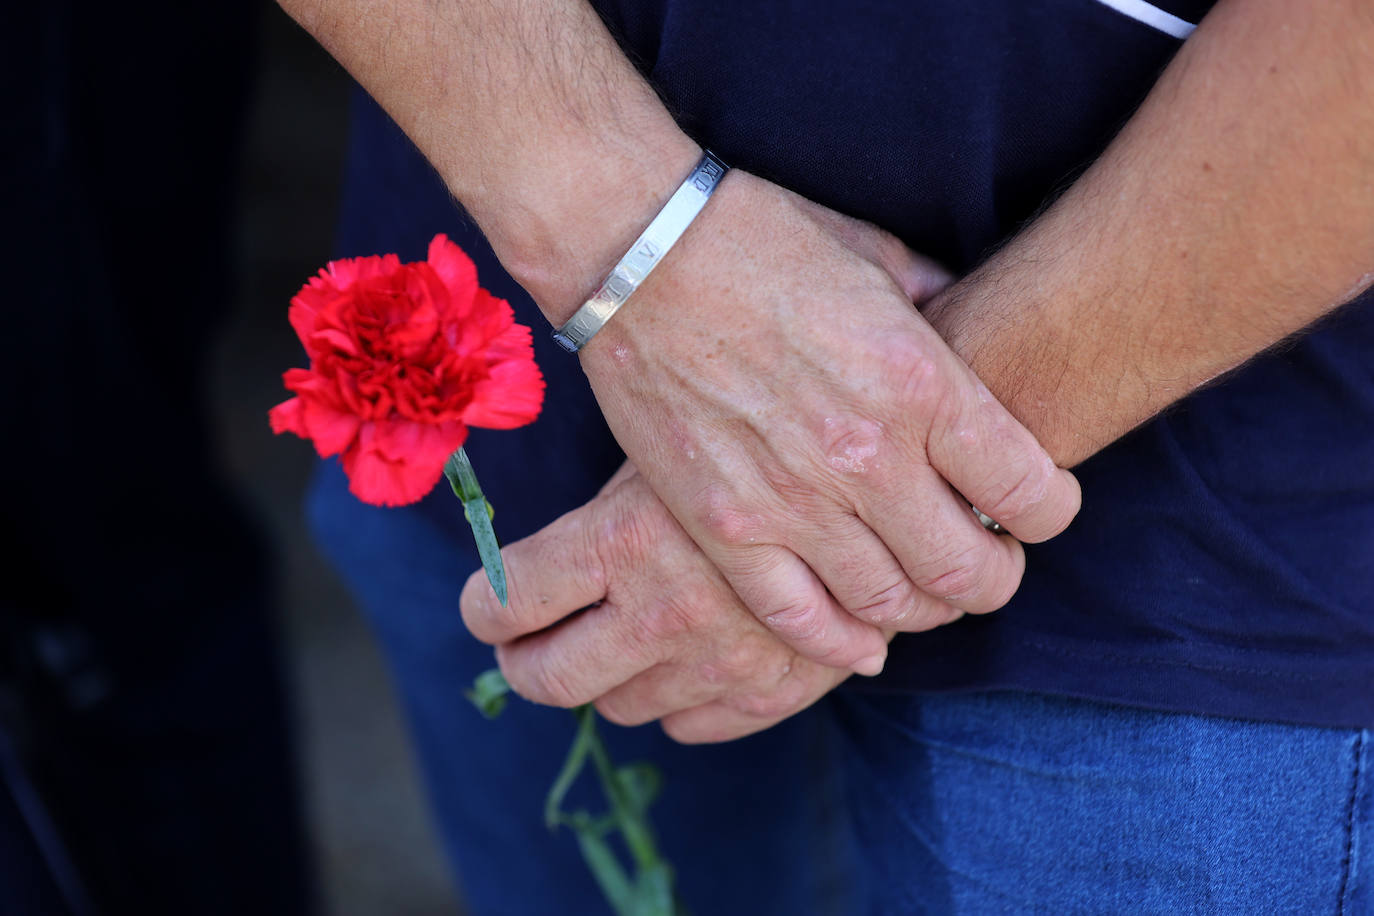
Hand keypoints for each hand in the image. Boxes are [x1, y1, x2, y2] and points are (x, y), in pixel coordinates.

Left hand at [460, 464, 856, 742]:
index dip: (486, 607)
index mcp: (624, 539)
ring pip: (617, 706)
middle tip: (525, 643)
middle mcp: (662, 609)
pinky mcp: (769, 692)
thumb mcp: (669, 454)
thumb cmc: (760, 444)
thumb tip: (538, 558)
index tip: (489, 605)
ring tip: (615, 639)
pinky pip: (691, 725)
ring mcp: (716, 660)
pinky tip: (682, 658)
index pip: (510, 602)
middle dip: (524, 663)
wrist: (888, 475)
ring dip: (603, 677)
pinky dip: (674, 700)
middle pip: (548, 677)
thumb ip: (608, 514)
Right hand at [578, 173, 1080, 674]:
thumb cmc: (763, 241)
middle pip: (970, 570)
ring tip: (918, 587)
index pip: (1033, 494)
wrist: (640, 253)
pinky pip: (799, 620)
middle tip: (985, 562)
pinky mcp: (725, 528)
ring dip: (921, 609)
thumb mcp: (878, 258)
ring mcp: (792, 500)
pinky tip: (858, 638)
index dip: (1050, 513)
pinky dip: (840, 643)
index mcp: (922, 383)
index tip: (1035, 507)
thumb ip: (939, 314)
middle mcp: (867, 455)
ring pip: (891, 605)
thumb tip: (973, 338)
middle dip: (994, 577)